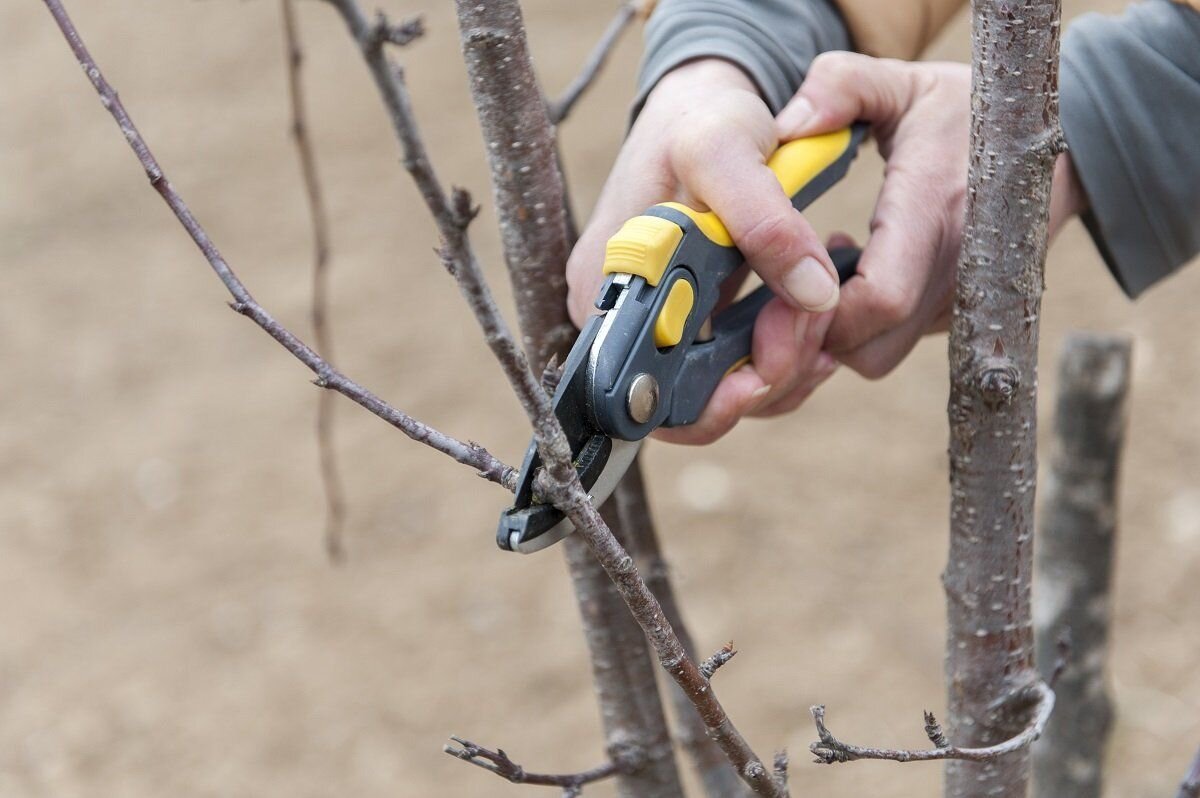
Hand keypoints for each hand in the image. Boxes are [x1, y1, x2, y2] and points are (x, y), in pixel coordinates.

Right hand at [567, 59, 842, 444]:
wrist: (706, 104)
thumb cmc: (699, 119)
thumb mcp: (725, 149)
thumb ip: (765, 220)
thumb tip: (813, 292)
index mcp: (609, 286)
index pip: (642, 391)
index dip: (707, 401)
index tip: (762, 375)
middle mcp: (625, 317)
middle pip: (687, 403)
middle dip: (761, 380)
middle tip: (812, 328)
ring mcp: (661, 321)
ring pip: (720, 391)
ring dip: (781, 366)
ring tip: (819, 313)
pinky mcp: (696, 319)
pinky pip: (736, 365)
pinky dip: (781, 353)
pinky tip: (811, 319)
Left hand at [776, 52, 1086, 377]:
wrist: (1064, 144)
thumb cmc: (971, 111)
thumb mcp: (904, 82)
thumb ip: (841, 85)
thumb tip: (786, 126)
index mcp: (936, 210)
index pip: (881, 298)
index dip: (821, 309)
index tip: (785, 281)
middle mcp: (957, 270)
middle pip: (871, 350)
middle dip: (813, 334)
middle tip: (786, 285)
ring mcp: (964, 301)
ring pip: (881, 356)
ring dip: (836, 331)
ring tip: (824, 271)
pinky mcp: (960, 315)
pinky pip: (898, 343)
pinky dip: (863, 327)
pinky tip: (855, 272)